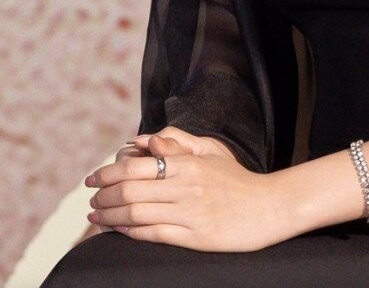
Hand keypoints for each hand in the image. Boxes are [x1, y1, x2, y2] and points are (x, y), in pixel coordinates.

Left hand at [85, 130, 294, 250]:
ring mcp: (190, 213)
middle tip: (90, 199)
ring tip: (96, 217)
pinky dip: (129, 233)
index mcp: (188, 163)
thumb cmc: (237, 178)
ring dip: (110, 216)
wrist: (267, 207)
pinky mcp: (194, 237)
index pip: (137, 166)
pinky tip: (118, 231)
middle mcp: (186, 186)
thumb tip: (146, 141)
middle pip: (131, 191)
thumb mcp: (211, 151)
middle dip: (103, 196)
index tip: (92, 179)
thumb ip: (178, 142)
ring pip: (137, 214)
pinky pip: (153, 234)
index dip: (108, 173)